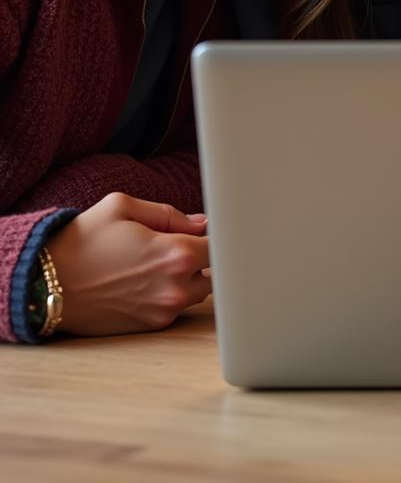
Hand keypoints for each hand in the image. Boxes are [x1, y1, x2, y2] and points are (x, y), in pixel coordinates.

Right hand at [45, 192, 211, 335]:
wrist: (44, 284)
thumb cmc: (83, 240)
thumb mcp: (123, 207)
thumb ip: (170, 213)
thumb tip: (202, 224)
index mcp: (176, 252)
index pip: (223, 245)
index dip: (219, 235)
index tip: (212, 230)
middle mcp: (175, 285)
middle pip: (217, 271)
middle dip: (206, 258)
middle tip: (183, 244)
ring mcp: (164, 310)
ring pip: (199, 292)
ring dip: (191, 277)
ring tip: (161, 263)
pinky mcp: (151, 326)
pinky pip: (177, 308)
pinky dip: (172, 294)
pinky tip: (148, 281)